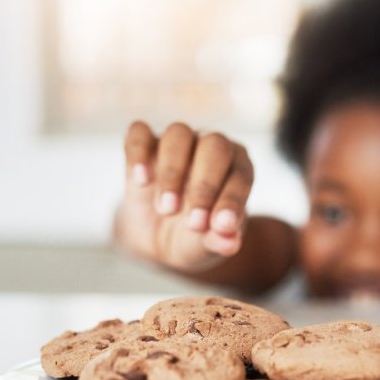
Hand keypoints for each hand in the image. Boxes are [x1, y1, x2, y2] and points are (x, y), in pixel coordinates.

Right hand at [116, 121, 253, 272]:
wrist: (157, 237)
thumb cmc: (193, 236)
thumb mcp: (206, 246)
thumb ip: (219, 240)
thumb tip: (230, 242)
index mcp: (238, 168)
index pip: (240, 176)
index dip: (231, 201)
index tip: (219, 227)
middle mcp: (211, 146)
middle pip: (214, 145)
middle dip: (204, 186)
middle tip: (193, 224)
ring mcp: (178, 141)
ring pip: (178, 134)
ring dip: (172, 172)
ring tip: (166, 209)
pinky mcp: (144, 144)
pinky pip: (139, 133)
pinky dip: (139, 152)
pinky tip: (141, 180)